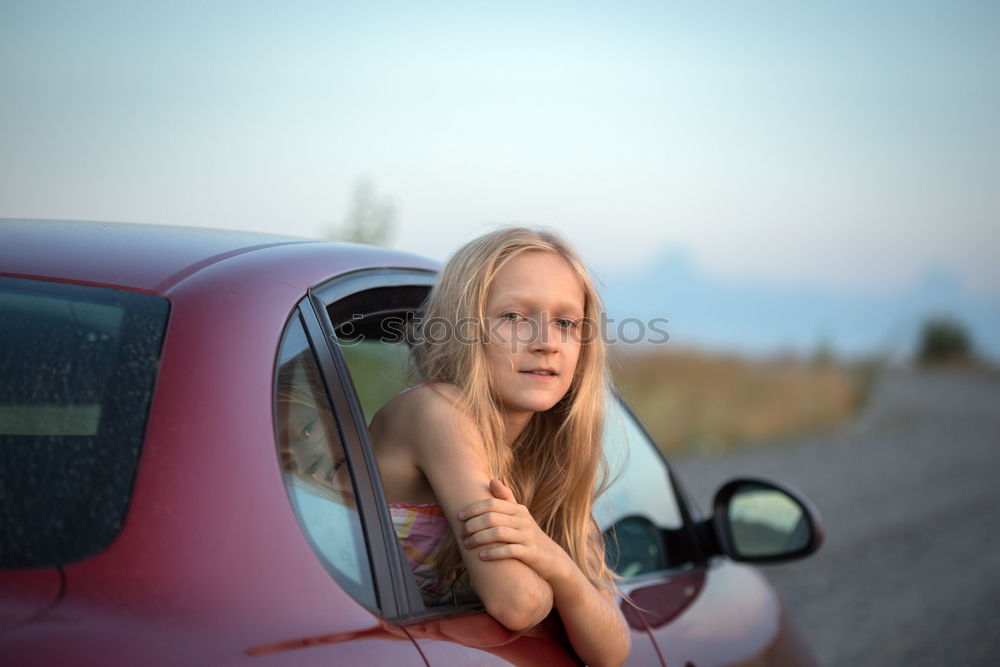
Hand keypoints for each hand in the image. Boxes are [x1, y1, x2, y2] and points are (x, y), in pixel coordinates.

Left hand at [458, 479, 572, 584]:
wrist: (552, 558)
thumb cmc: (528, 535)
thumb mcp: (520, 515)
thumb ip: (506, 498)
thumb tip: (492, 479)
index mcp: (518, 509)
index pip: (492, 503)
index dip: (473, 509)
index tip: (459, 516)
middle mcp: (523, 520)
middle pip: (492, 518)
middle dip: (473, 525)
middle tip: (462, 533)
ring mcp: (528, 536)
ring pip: (498, 533)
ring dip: (479, 539)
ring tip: (467, 545)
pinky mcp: (531, 553)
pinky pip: (509, 551)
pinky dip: (493, 553)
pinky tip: (481, 557)